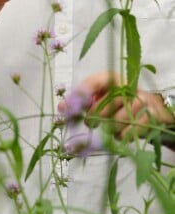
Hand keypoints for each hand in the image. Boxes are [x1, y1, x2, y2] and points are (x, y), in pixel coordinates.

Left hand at [59, 71, 174, 140]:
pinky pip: (131, 130)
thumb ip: (80, 102)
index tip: (68, 108)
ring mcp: (141, 100)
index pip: (92, 83)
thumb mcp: (99, 98)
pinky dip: (122, 135)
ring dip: (109, 129)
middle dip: (94, 117)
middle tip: (90, 122)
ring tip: (107, 129)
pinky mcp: (152, 114)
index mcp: (111, 78)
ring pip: (117, 119)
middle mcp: (127, 86)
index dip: (79, 96)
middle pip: (104, 105)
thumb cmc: (118, 102)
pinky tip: (120, 134)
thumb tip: (61, 108)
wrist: (150, 109)